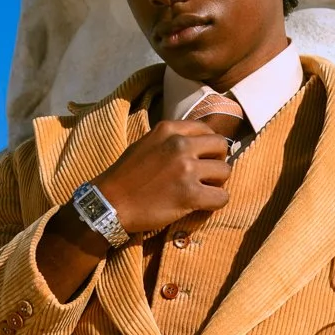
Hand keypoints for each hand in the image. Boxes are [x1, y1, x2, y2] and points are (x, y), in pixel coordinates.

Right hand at [34, 112, 239, 301]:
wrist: (109, 204)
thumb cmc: (126, 176)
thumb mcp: (147, 144)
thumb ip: (171, 140)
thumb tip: (199, 142)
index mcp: (168, 130)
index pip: (207, 129)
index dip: (209, 146)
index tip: (202, 158)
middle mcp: (179, 145)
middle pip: (221, 147)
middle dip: (217, 161)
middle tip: (205, 176)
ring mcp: (186, 169)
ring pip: (225, 172)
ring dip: (217, 183)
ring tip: (201, 190)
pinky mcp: (190, 194)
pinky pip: (222, 197)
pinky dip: (215, 203)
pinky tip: (202, 205)